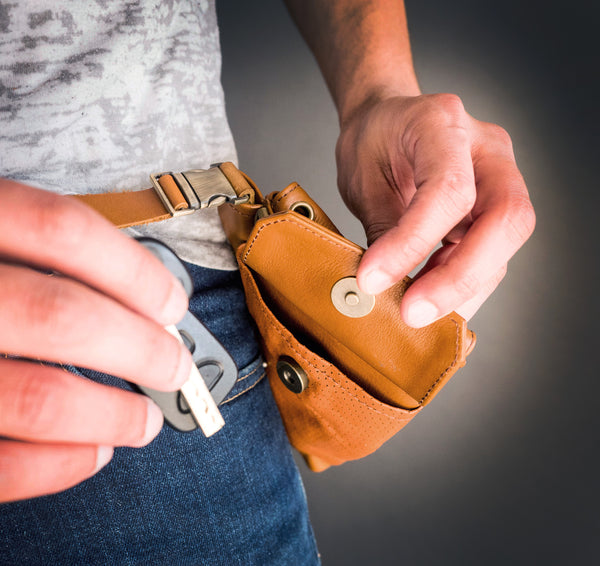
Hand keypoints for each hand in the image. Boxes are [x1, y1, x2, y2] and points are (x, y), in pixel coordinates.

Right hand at [0, 179, 191, 501]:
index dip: (135, 272)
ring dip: (113, 416)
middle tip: (175, 367)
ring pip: (39, 399)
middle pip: (63, 317)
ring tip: (145, 421)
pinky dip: (61, 465)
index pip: (63, 232)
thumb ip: (37, 256)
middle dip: (141, 350)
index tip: (174, 305)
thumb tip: (139, 307)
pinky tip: (94, 452)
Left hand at [336, 93, 535, 326]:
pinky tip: (428, 296)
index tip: (372, 280)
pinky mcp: (495, 209)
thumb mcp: (362, 179)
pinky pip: (492, 253)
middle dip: (460, 276)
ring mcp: (500, 178)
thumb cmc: (372, 143)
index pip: (448, 189)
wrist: (386, 122)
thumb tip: (385, 290)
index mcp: (443, 124)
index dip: (412, 243)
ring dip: (461, 287)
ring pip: (503, 243)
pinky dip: (461, 283)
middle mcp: (487, 149)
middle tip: (413, 313)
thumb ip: (381, 230)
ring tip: (414, 310)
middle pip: (505, 218)